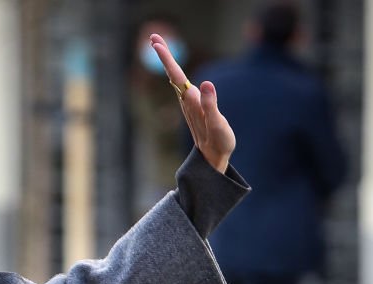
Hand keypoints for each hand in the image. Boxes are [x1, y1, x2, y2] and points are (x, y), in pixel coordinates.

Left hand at [150, 34, 235, 173]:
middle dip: (164, 55)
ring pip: (176, 78)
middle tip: (153, 36)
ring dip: (167, 61)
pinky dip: (176, 72)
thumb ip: (210, 104)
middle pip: (173, 73)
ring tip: (159, 45)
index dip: (168, 60)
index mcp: (192, 102)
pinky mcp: (193, 106)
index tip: (157, 45)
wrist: (213, 157)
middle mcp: (187, 100)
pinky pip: (182, 85)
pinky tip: (173, 68)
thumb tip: (204, 84)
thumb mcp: (217, 124)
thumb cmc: (218, 141)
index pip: (177, 76)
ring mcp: (189, 103)